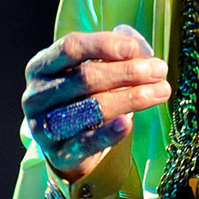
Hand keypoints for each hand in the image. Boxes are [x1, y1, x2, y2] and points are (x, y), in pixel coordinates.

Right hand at [22, 24, 170, 180]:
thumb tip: (141, 51)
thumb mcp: (92, 70)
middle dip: (127, 72)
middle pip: (85, 78)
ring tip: (161, 91)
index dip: (102, 45)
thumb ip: (113, 54)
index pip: (70, 48)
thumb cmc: (82, 97)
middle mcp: (37, 95)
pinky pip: (87, 142)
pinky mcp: (59, 153)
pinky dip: (110, 132)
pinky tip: (129, 123)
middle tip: (159, 70)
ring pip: (90, 109)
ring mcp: (44, 126)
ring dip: (130, 98)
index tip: (134, 49)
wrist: (67, 144)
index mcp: (41, 66)